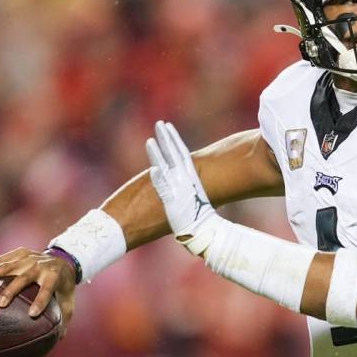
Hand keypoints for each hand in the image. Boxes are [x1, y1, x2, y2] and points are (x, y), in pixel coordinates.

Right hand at [0, 247, 76, 333]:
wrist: (63, 258)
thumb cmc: (62, 286)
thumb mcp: (68, 300)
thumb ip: (63, 319)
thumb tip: (57, 340)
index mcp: (54, 276)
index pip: (48, 289)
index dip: (41, 300)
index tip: (32, 314)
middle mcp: (40, 265)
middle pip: (24, 277)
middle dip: (12, 290)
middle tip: (0, 304)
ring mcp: (28, 257)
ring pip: (7, 265)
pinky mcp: (18, 253)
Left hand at [146, 121, 216, 254]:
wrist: (205, 233)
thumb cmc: (200, 217)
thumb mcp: (195, 195)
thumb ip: (189, 184)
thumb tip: (187, 178)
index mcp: (191, 177)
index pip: (182, 153)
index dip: (174, 139)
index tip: (168, 127)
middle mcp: (186, 181)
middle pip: (175, 155)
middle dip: (167, 138)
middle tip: (160, 123)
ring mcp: (180, 191)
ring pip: (168, 168)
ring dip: (159, 154)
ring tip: (151, 139)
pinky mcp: (173, 204)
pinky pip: (165, 190)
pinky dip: (160, 179)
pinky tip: (153, 169)